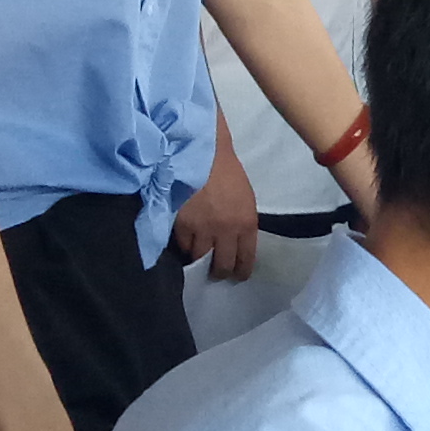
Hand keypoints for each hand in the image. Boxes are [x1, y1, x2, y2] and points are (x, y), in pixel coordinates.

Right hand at [173, 167, 260, 283]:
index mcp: (247, 224)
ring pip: (199, 259)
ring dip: (199, 261)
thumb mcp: (245, 200)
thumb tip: (235, 246)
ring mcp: (203, 229)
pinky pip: (183, 245)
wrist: (203, 153)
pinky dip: (185, 246)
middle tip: (215, 272)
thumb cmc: (228, 173)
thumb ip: (242, 224)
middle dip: (219, 272)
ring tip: (198, 260)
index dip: (241, 272)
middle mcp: (226, 231)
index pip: (246, 259)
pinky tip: (187, 243)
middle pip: (222, 266)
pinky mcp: (182, 224)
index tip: (237, 277)